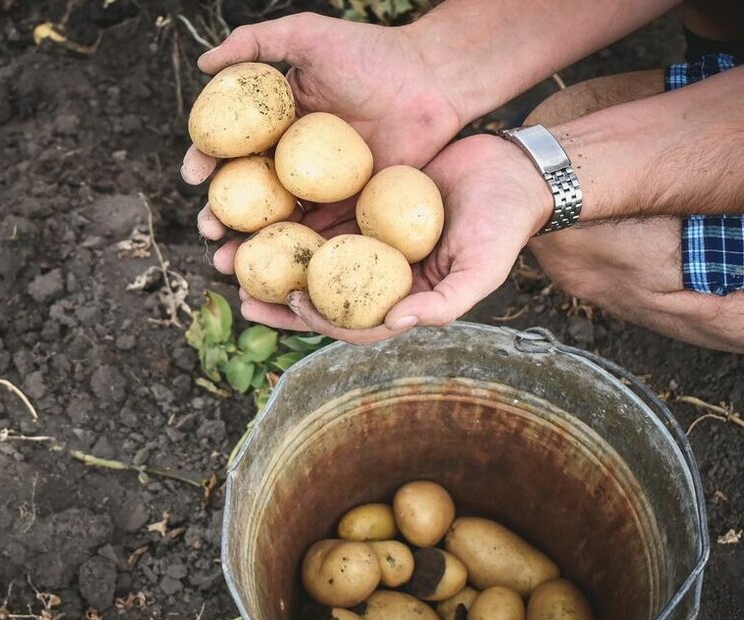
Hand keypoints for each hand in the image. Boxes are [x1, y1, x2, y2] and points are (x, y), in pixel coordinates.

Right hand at [181, 12, 464, 238]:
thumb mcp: (307, 35)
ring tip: (226, 261)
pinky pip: (318, 234)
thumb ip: (254, 42)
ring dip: (248, 245)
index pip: (230, 147)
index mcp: (275, 123)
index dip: (206, 161)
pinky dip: (295, 255)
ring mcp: (320, 187)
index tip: (193, 175)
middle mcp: (292, 159)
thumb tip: (203, 61)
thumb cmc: (370, 53)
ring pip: (276, 222)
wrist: (432, 81)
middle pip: (246, 194)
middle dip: (218, 216)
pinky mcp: (350, 208)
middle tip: (207, 230)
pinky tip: (276, 273)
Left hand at [230, 134, 553, 343]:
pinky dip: (291, 216)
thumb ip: (443, 304)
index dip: (317, 320)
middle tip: (239, 292)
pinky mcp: (362, 204)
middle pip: (319, 295)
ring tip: (232, 251)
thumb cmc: (502, 224)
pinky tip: (260, 208)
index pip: (351, 323)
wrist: (512, 169)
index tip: (288, 302)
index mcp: (402, 300)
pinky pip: (320, 213)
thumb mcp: (481, 270)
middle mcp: (378, 276)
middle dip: (278, 299)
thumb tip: (393, 326)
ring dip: (273, 257)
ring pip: (311, 255)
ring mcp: (368, 240)